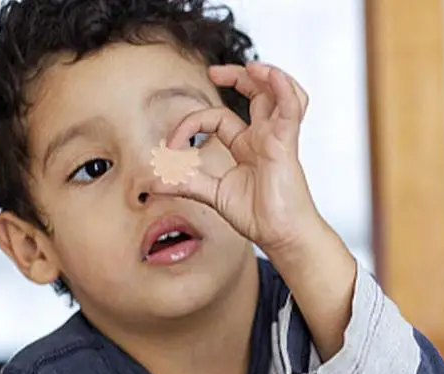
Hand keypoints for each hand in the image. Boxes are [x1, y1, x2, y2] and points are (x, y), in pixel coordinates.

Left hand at [152, 62, 321, 255]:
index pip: (216, 119)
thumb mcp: (214, 195)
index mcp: (247, 146)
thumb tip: (153, 182)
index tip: (171, 148)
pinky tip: (271, 75)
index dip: (190, 126)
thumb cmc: (259, 216)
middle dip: (236, 75)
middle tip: (213, 72)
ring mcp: (276, 137)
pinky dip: (283, 87)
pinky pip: (291, 107)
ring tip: (250, 68)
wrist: (281, 235)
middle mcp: (263, 137)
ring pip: (278, 92)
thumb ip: (186, 184)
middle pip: (255, 93)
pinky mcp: (287, 142)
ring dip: (267, 74)